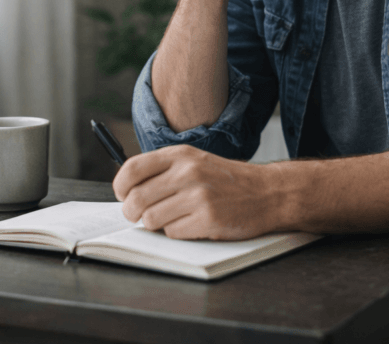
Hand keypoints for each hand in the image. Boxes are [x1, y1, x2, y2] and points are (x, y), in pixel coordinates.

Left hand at [112, 145, 283, 240]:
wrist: (267, 192)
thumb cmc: (227, 179)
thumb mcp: (195, 161)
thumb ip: (164, 170)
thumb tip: (127, 189)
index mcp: (180, 155)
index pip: (132, 169)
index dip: (120, 187)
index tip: (122, 195)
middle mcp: (187, 172)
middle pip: (136, 198)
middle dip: (132, 212)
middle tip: (137, 215)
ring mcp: (198, 196)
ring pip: (150, 219)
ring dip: (154, 224)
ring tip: (169, 218)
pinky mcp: (208, 219)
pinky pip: (172, 233)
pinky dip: (176, 232)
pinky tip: (190, 224)